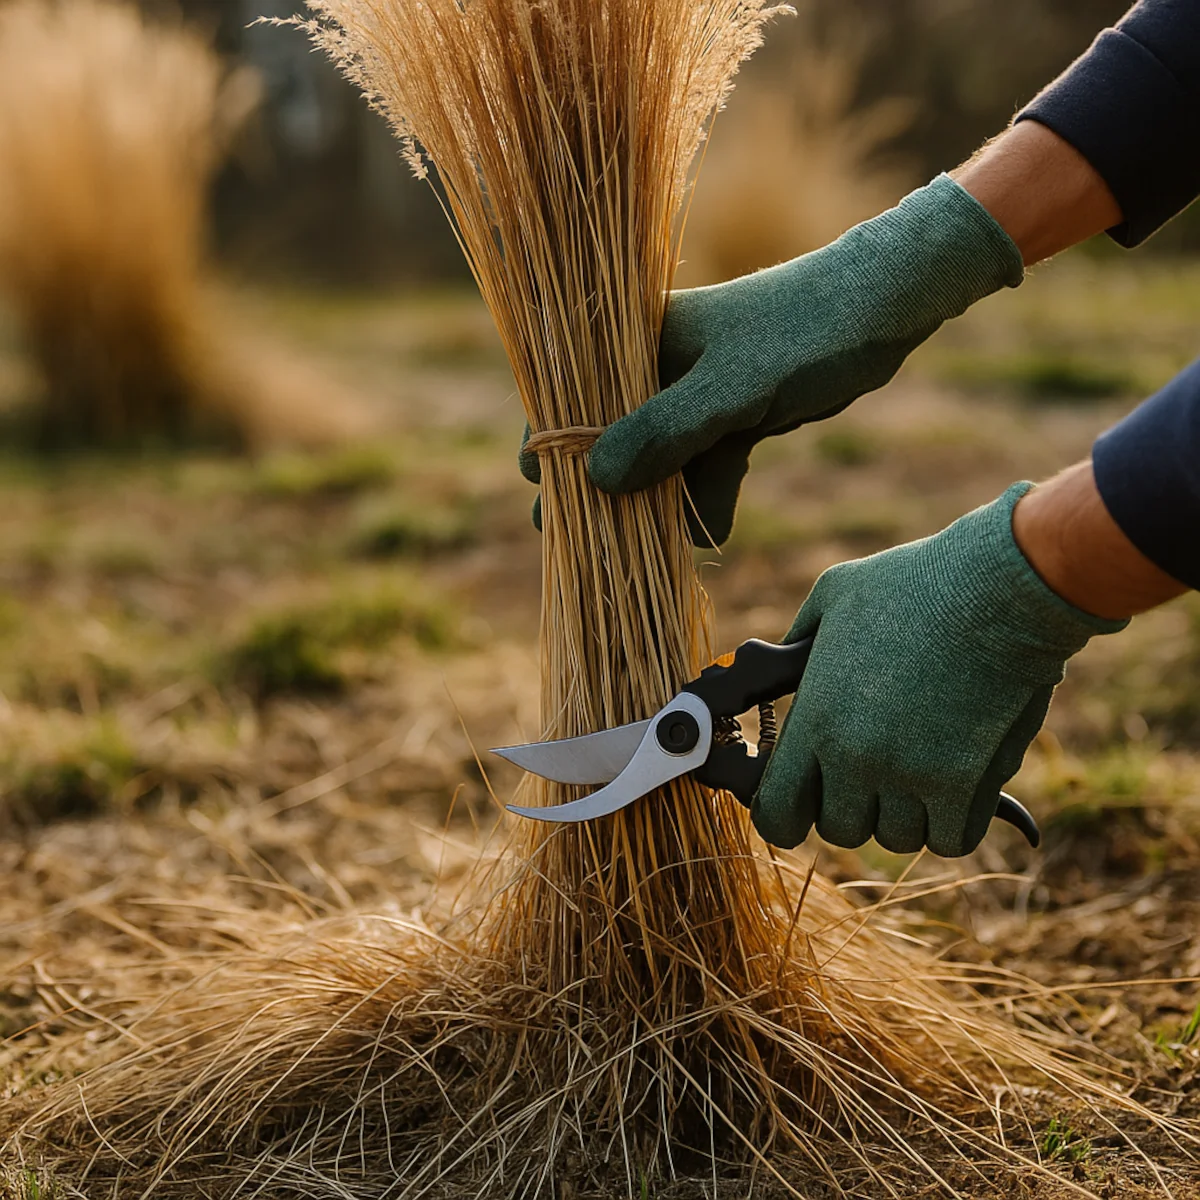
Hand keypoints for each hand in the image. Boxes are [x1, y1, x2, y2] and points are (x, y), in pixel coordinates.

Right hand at [576, 174, 1022, 545]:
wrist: (881, 309)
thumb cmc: (803, 330)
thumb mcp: (732, 387)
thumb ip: (665, 430)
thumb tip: (596, 478)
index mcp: (635, 342)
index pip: (568, 397)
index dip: (555, 449)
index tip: (552, 499)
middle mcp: (653, 369)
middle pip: (608, 441)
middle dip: (610, 493)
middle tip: (604, 540)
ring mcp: (690, 397)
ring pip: (657, 465)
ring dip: (663, 507)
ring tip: (670, 543)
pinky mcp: (727, 419)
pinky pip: (700, 470)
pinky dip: (706, 500)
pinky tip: (719, 528)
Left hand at [752, 485, 1125, 856]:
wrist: (999, 587)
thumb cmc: (915, 584)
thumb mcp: (834, 598)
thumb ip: (799, 642)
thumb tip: (781, 663)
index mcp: (817, 720)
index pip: (778, 814)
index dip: (786, 814)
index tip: (803, 800)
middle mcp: (857, 759)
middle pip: (840, 830)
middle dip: (853, 806)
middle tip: (871, 771)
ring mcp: (913, 777)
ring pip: (898, 838)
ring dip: (906, 813)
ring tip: (919, 766)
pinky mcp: (967, 785)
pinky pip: (951, 840)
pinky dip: (954, 822)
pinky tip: (957, 786)